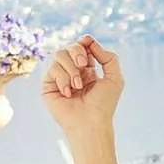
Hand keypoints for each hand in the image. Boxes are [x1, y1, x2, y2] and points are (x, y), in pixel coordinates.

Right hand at [42, 36, 123, 163]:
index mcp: (88, 69)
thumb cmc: (104, 104)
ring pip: (59, 54)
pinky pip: (52, 69)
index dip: (84, 42)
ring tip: (78, 86)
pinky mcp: (48, 84)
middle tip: (83, 63)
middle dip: (77, 50)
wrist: (90, 122)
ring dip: (71, 69)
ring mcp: (60, 77)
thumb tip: (89, 41)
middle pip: (69, 46)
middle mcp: (73, 71)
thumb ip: (109, 57)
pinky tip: (69, 94)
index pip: (83, 46)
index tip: (87, 42)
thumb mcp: (115, 78)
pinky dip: (63, 80)